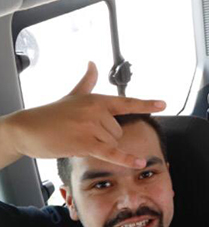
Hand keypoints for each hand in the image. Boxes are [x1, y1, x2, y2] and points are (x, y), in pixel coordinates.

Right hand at [2, 62, 165, 168]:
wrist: (27, 129)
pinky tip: (139, 162)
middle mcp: (96, 110)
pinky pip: (111, 152)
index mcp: (96, 99)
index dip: (146, 104)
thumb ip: (87, 81)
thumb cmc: (52, 114)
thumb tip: (92, 63)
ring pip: (113, 143)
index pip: (126, 102)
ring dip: (97, 146)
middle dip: (103, 137)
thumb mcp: (72, 95)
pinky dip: (125, 159)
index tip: (163, 104)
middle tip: (81, 132)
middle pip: (119, 132)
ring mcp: (91, 126)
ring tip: (77, 138)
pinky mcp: (85, 142)